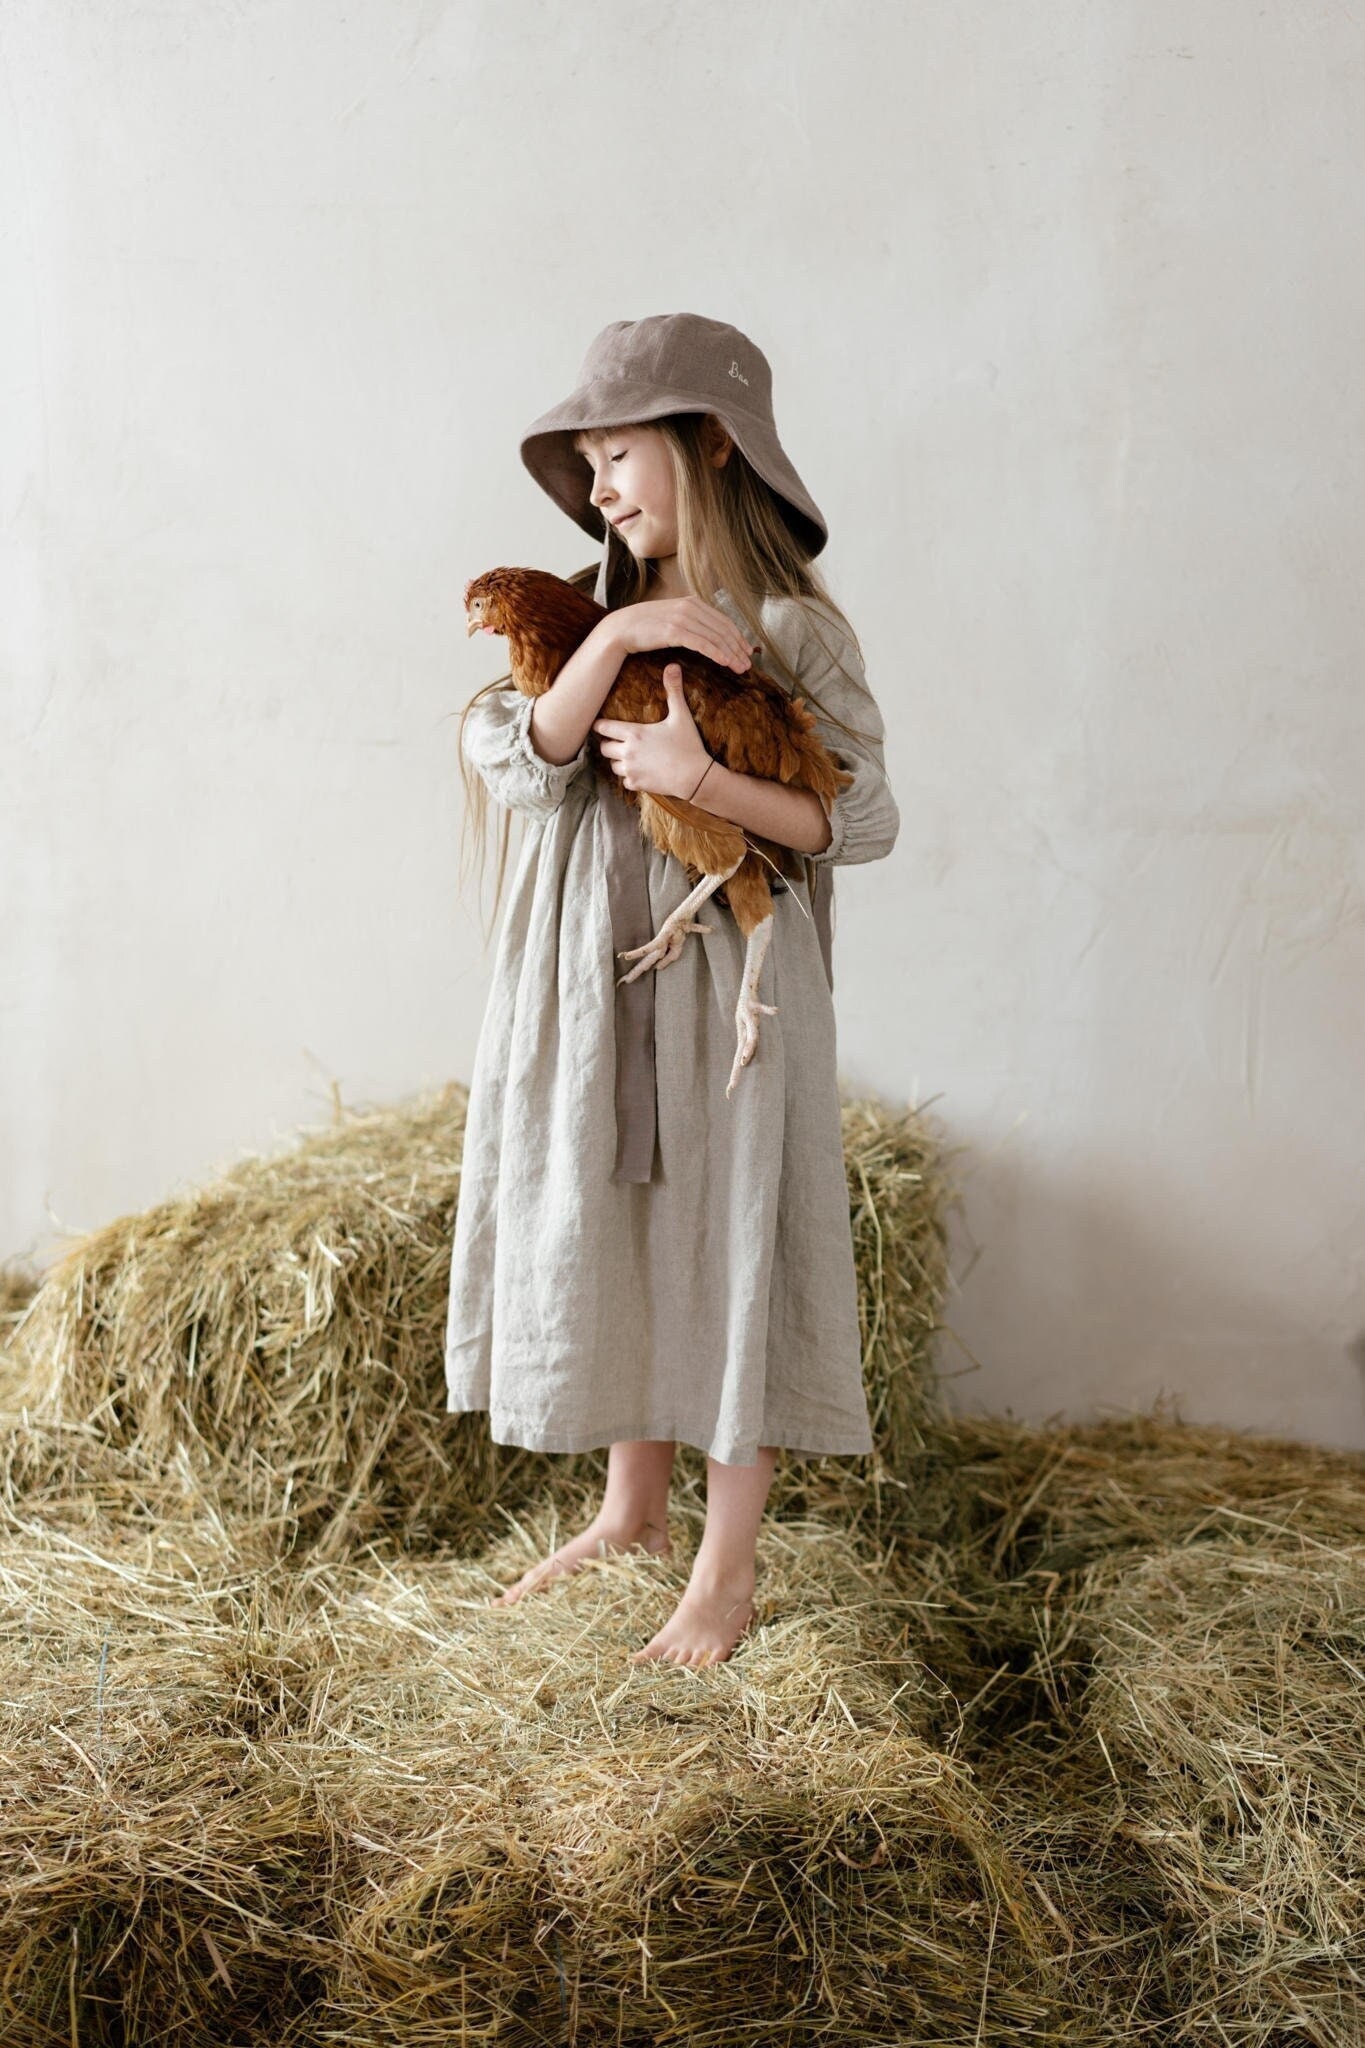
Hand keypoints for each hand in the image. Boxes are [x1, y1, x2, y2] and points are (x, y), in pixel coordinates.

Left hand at [592, 665, 714, 799]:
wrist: (695, 777)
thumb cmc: (688, 745)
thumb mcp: (681, 716)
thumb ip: (673, 691)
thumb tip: (673, 665)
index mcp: (634, 734)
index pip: (604, 728)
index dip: (599, 726)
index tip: (599, 724)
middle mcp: (627, 752)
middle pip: (604, 748)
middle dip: (609, 744)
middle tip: (617, 741)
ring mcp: (631, 770)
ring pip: (613, 766)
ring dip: (618, 761)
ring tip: (629, 756)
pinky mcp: (637, 784)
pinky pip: (625, 781)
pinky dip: (629, 777)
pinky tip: (639, 771)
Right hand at [602, 595, 756, 673]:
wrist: (620, 628)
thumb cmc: (646, 627)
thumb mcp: (672, 618)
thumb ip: (691, 622)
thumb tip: (708, 635)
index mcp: (692, 602)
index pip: (723, 621)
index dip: (738, 637)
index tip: (747, 652)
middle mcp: (690, 606)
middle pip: (723, 629)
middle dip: (738, 648)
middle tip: (748, 664)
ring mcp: (682, 618)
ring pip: (715, 638)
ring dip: (731, 654)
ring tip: (740, 668)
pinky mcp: (674, 631)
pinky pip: (701, 643)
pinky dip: (716, 653)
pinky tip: (725, 662)